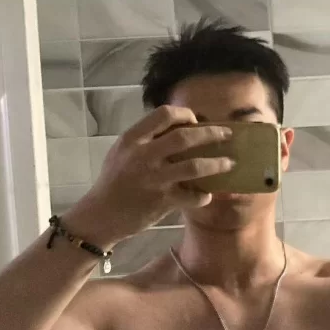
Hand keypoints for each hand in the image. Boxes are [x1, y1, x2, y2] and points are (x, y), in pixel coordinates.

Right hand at [71, 106, 233, 243]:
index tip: (196, 121)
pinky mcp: (163, 201)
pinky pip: (193, 196)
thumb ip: (144, 139)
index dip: (185, 114)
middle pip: (185, 137)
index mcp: (132, 139)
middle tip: (227, 135)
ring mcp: (155, 179)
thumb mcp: (121, 152)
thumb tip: (175, 128)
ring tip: (229, 163)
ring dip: (217, 164)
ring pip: (195, 166)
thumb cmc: (112, 182)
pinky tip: (206, 195)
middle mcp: (144, 156)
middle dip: (211, 134)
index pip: (164, 114)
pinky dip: (204, 196)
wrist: (100, 215)